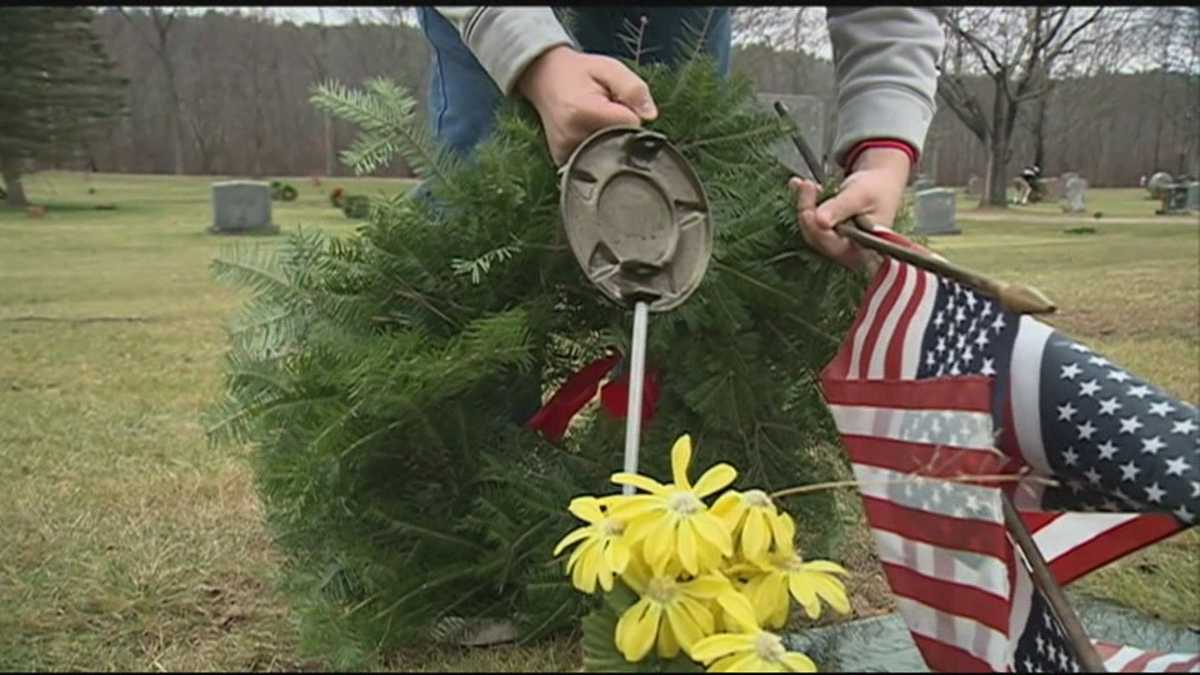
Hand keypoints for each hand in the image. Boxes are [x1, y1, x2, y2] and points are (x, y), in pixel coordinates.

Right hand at [517, 46, 657, 164]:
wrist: (545, 78)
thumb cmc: (580, 73)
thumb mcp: (610, 68)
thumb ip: (633, 88)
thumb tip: (650, 116)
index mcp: (584, 112)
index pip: (631, 125)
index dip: (632, 112)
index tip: (619, 101)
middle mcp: (572, 136)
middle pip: (621, 143)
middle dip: (621, 128)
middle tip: (606, 109)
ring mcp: (565, 151)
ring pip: (609, 153)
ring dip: (610, 139)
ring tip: (595, 119)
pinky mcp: (563, 160)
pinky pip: (594, 160)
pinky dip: (598, 148)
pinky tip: (588, 132)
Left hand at [789, 147, 911, 272]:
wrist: (881, 181)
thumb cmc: (878, 188)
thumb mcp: (860, 195)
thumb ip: (841, 208)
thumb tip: (820, 221)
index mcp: (862, 250)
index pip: (831, 245)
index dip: (815, 227)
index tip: (808, 204)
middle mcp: (848, 252)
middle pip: (816, 238)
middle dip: (807, 211)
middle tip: (807, 185)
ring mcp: (836, 245)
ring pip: (810, 229)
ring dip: (804, 205)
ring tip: (805, 184)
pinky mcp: (828, 235)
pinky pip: (810, 223)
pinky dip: (804, 204)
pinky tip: (798, 186)